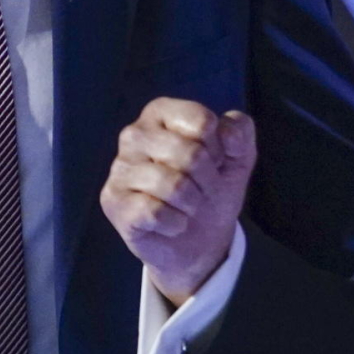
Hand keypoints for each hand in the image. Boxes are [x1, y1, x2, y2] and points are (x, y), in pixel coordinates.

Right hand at [101, 99, 256, 304]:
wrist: (201, 239)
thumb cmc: (212, 187)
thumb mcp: (239, 155)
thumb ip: (240, 129)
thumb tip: (226, 132)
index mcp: (161, 113)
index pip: (202, 122)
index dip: (219, 149)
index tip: (215, 161)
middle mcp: (134, 134)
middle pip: (191, 154)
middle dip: (208, 180)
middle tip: (202, 189)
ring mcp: (120, 168)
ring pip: (175, 186)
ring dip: (193, 204)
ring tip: (187, 206)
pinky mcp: (113, 201)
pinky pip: (155, 212)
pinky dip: (175, 223)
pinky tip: (171, 222)